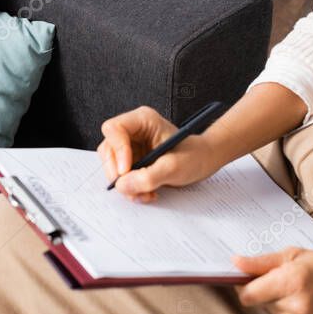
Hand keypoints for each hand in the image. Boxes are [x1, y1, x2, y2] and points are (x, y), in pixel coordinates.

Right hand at [96, 105, 225, 202]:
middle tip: (134, 189)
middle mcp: (133, 131)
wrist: (204, 162)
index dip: (117, 150)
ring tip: (146, 193)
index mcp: (142, 120)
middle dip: (119, 173)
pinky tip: (147, 192)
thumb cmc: (194, 156)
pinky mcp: (131, 161)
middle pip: (109, 149)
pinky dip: (131, 188)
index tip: (126, 171)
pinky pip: (120, 176)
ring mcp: (130, 146)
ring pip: (112, 166)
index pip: (114, 129)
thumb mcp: (174, 167)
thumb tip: (122, 185)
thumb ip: (148, 177)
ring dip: (125, 184)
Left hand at [232, 247, 312, 313]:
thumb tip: (236, 263)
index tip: (247, 277)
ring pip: (268, 311)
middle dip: (263, 290)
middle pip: (256, 301)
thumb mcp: (295, 255)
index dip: (242, 285)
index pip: (247, 293)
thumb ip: (262, 262)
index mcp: (291, 280)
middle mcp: (295, 305)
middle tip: (283, 280)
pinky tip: (303, 305)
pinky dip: (285, 313)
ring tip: (297, 292)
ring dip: (275, 301)